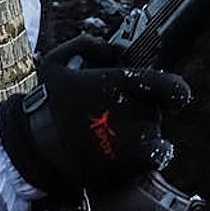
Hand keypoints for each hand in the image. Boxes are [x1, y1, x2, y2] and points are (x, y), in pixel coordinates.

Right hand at [0, 35, 190, 195]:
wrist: (36, 148)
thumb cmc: (47, 104)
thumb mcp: (57, 62)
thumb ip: (89, 46)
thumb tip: (118, 49)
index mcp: (118, 83)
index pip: (171, 88)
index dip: (173, 90)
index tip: (168, 94)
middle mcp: (132, 110)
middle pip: (156, 108)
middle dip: (141, 108)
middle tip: (116, 114)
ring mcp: (135, 139)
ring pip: (154, 130)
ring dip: (142, 130)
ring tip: (114, 134)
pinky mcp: (132, 164)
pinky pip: (157, 155)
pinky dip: (150, 152)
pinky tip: (130, 150)